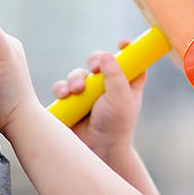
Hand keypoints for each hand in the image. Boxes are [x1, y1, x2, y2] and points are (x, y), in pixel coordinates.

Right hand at [52, 40, 146, 159]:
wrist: (97, 150)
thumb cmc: (116, 127)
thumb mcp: (121, 99)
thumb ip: (115, 75)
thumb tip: (106, 55)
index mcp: (126, 85)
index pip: (131, 62)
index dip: (128, 51)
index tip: (122, 43)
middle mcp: (107, 88)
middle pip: (99, 62)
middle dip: (93, 61)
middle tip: (93, 68)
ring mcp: (88, 95)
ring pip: (78, 74)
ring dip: (75, 79)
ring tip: (76, 91)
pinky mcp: (71, 103)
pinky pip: (63, 88)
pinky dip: (62, 89)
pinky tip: (65, 96)